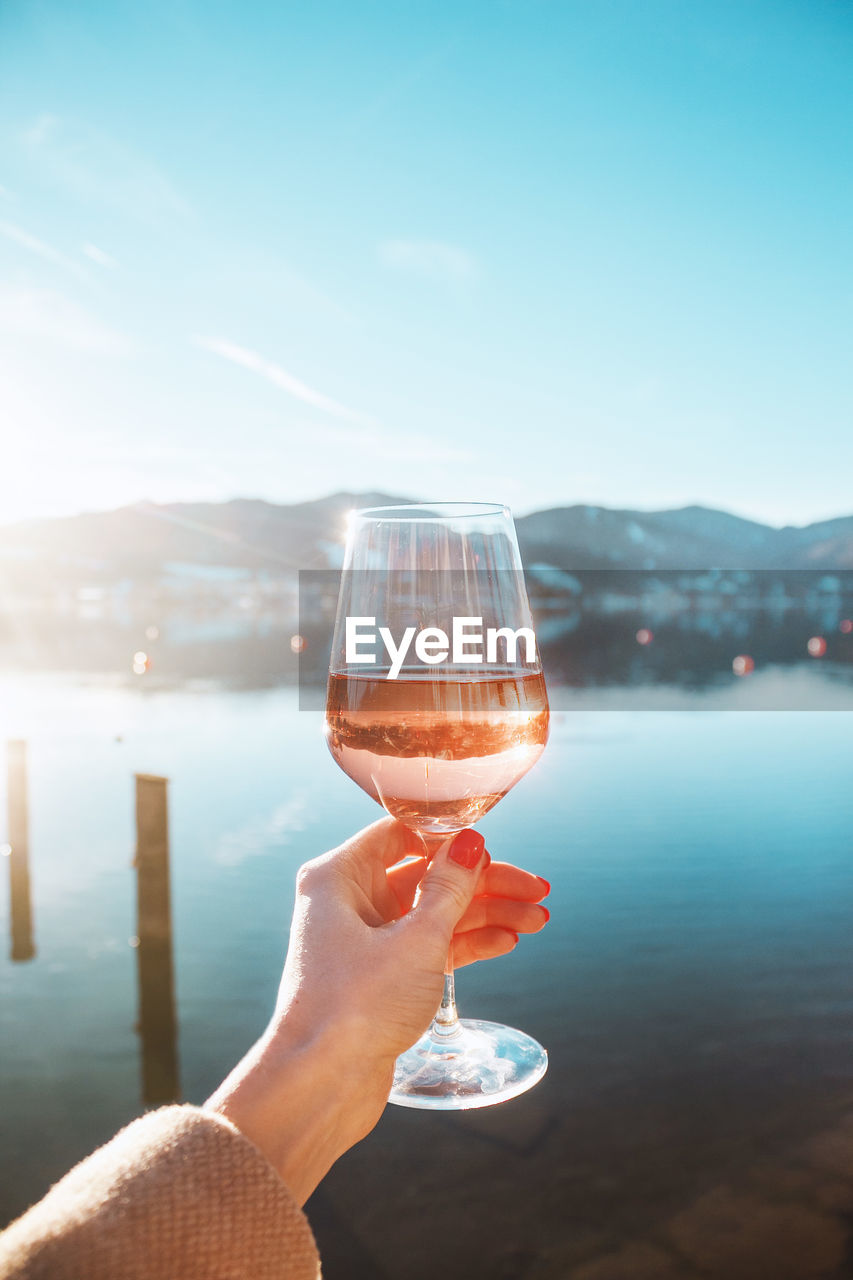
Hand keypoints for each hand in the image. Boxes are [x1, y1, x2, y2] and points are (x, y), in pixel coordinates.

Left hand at [207, 817, 549, 1202]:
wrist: (320, 1086)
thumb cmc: (354, 1008)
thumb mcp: (416, 941)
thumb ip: (449, 888)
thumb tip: (471, 844)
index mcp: (339, 876)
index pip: (402, 834)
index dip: (452, 840)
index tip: (495, 850)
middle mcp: (348, 902)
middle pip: (427, 876)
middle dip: (484, 884)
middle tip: (536, 890)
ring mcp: (364, 941)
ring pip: (434, 913)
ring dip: (485, 915)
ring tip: (536, 919)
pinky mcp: (380, 977)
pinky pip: (429, 947)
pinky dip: (466, 944)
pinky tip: (507, 941)